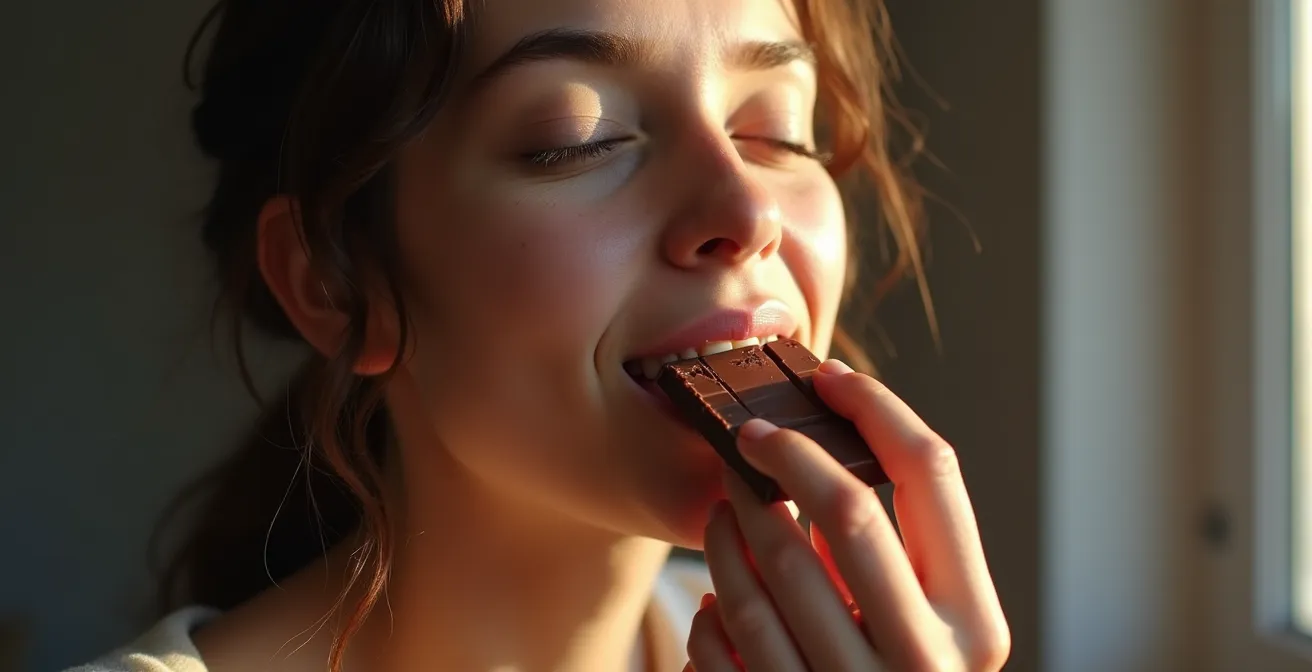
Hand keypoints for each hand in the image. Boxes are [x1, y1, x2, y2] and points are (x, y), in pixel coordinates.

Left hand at [684, 360, 1009, 671]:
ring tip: (723, 507)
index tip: (827, 378)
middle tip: (748, 434)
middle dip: (787, 453)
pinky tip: (711, 599)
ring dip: (731, 524)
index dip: (875, 407)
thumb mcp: (929, 638)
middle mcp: (927, 661)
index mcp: (976, 624)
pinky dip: (708, 605)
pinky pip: (722, 636)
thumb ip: (897, 561)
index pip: (933, 472)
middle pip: (848, 506)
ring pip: (768, 569)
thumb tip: (825, 451)